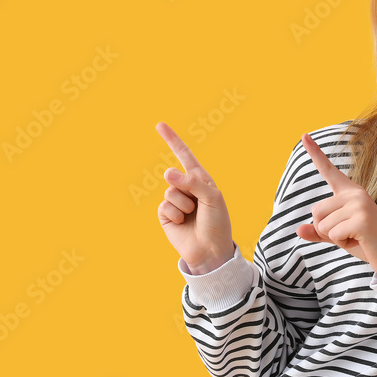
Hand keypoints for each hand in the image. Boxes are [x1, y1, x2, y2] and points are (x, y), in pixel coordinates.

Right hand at [155, 122, 235, 274]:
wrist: (211, 251)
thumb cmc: (217, 223)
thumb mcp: (212, 198)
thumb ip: (192, 182)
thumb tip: (167, 172)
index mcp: (200, 180)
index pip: (184, 156)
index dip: (172, 140)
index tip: (159, 125)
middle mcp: (186, 188)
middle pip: (175, 175)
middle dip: (186, 188)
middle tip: (198, 205)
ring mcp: (175, 201)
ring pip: (170, 191)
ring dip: (184, 204)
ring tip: (193, 215)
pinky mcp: (166, 215)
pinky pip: (164, 206)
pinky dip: (176, 214)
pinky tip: (184, 222)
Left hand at [295, 132, 376, 277]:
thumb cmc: (365, 243)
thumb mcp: (338, 235)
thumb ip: (319, 231)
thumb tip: (298, 230)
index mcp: (349, 192)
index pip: (328, 170)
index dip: (315, 153)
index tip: (304, 135)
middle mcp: (355, 194)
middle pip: (316, 211)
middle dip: (325, 229)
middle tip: (349, 234)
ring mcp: (360, 204)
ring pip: (322, 224)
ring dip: (334, 237)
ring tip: (355, 237)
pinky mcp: (362, 219)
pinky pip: (333, 234)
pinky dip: (342, 243)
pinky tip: (359, 240)